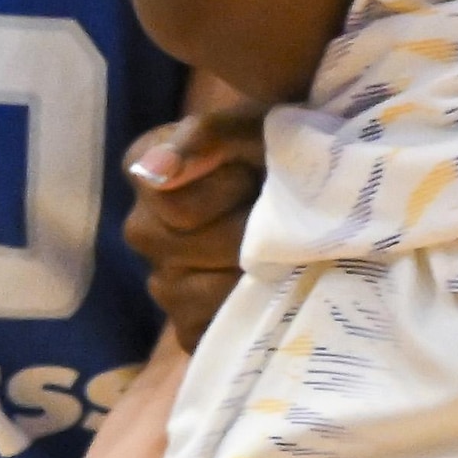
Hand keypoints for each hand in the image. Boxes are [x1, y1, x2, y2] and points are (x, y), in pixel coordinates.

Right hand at [123, 101, 264, 351]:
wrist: (314, 192)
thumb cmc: (281, 151)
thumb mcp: (257, 126)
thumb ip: (208, 136)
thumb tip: (155, 171)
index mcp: (148, 173)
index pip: (172, 204)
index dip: (225, 192)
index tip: (254, 176)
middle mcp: (143, 229)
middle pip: (180, 250)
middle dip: (241, 234)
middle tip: (276, 217)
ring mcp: (162, 281)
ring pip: (188, 295)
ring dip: (243, 277)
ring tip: (279, 253)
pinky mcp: (188, 324)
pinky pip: (199, 331)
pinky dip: (238, 314)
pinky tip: (267, 290)